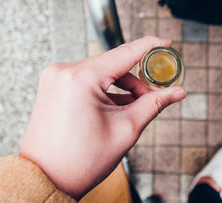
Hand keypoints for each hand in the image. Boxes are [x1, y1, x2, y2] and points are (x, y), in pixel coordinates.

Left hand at [19, 36, 185, 198]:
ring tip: (133, 108)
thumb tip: (176, 92)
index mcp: (81, 78)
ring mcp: (56, 77)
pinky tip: (117, 106)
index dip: (150, 46)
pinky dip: (105, 89)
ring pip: (101, 71)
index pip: (125, 52)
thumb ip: (154, 104)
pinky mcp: (55, 85)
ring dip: (122, 85)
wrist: (46, 179)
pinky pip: (87, 78)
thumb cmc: (79, 161)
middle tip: (155, 94)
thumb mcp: (125, 130)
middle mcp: (64, 71)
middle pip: (114, 63)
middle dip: (138, 79)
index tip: (166, 43)